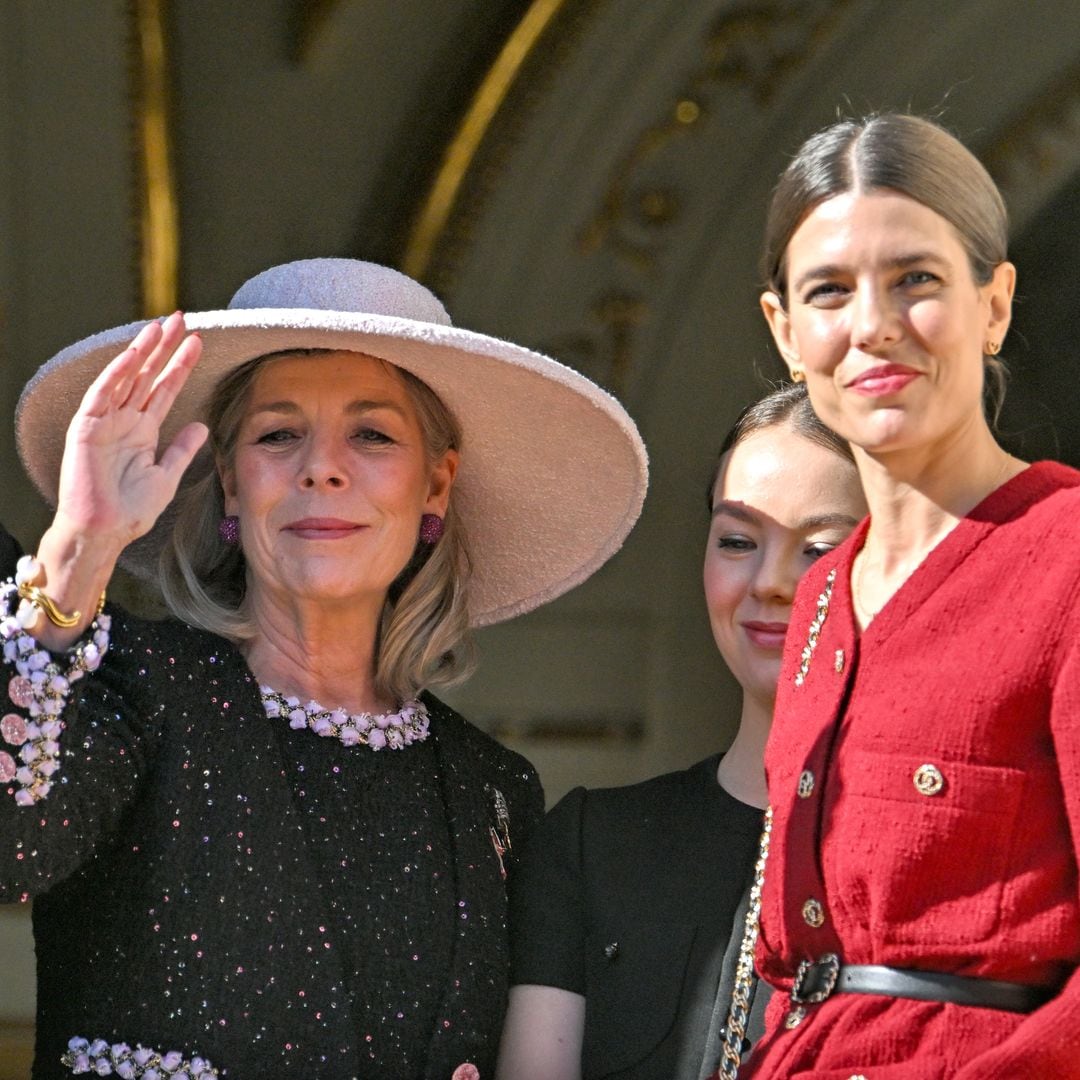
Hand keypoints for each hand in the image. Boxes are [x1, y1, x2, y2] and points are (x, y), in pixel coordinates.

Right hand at [51, 311, 207, 553]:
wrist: (105, 532)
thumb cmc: (131, 510)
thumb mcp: (167, 476)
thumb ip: (182, 449)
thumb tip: (200, 424)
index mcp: (143, 430)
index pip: (165, 389)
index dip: (180, 365)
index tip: (197, 341)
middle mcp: (124, 420)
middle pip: (147, 376)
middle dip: (164, 348)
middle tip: (181, 319)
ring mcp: (105, 422)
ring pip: (126, 378)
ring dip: (143, 352)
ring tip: (160, 326)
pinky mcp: (86, 428)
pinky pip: (102, 394)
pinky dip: (117, 373)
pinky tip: (133, 354)